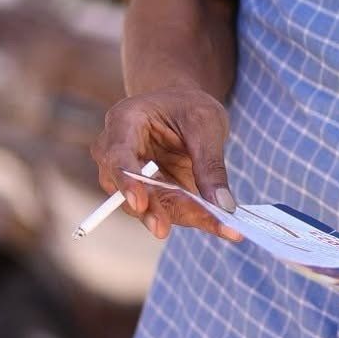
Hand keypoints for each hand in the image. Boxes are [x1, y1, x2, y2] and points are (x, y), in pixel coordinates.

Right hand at [91, 89, 242, 242]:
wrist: (183, 108)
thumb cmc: (189, 107)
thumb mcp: (206, 124)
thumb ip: (210, 163)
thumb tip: (222, 205)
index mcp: (124, 122)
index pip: (117, 157)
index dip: (127, 182)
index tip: (139, 203)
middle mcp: (116, 153)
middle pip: (127, 190)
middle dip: (151, 210)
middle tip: (164, 230)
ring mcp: (128, 178)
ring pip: (146, 207)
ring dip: (179, 217)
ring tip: (217, 224)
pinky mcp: (148, 194)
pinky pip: (167, 211)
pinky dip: (193, 218)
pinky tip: (220, 225)